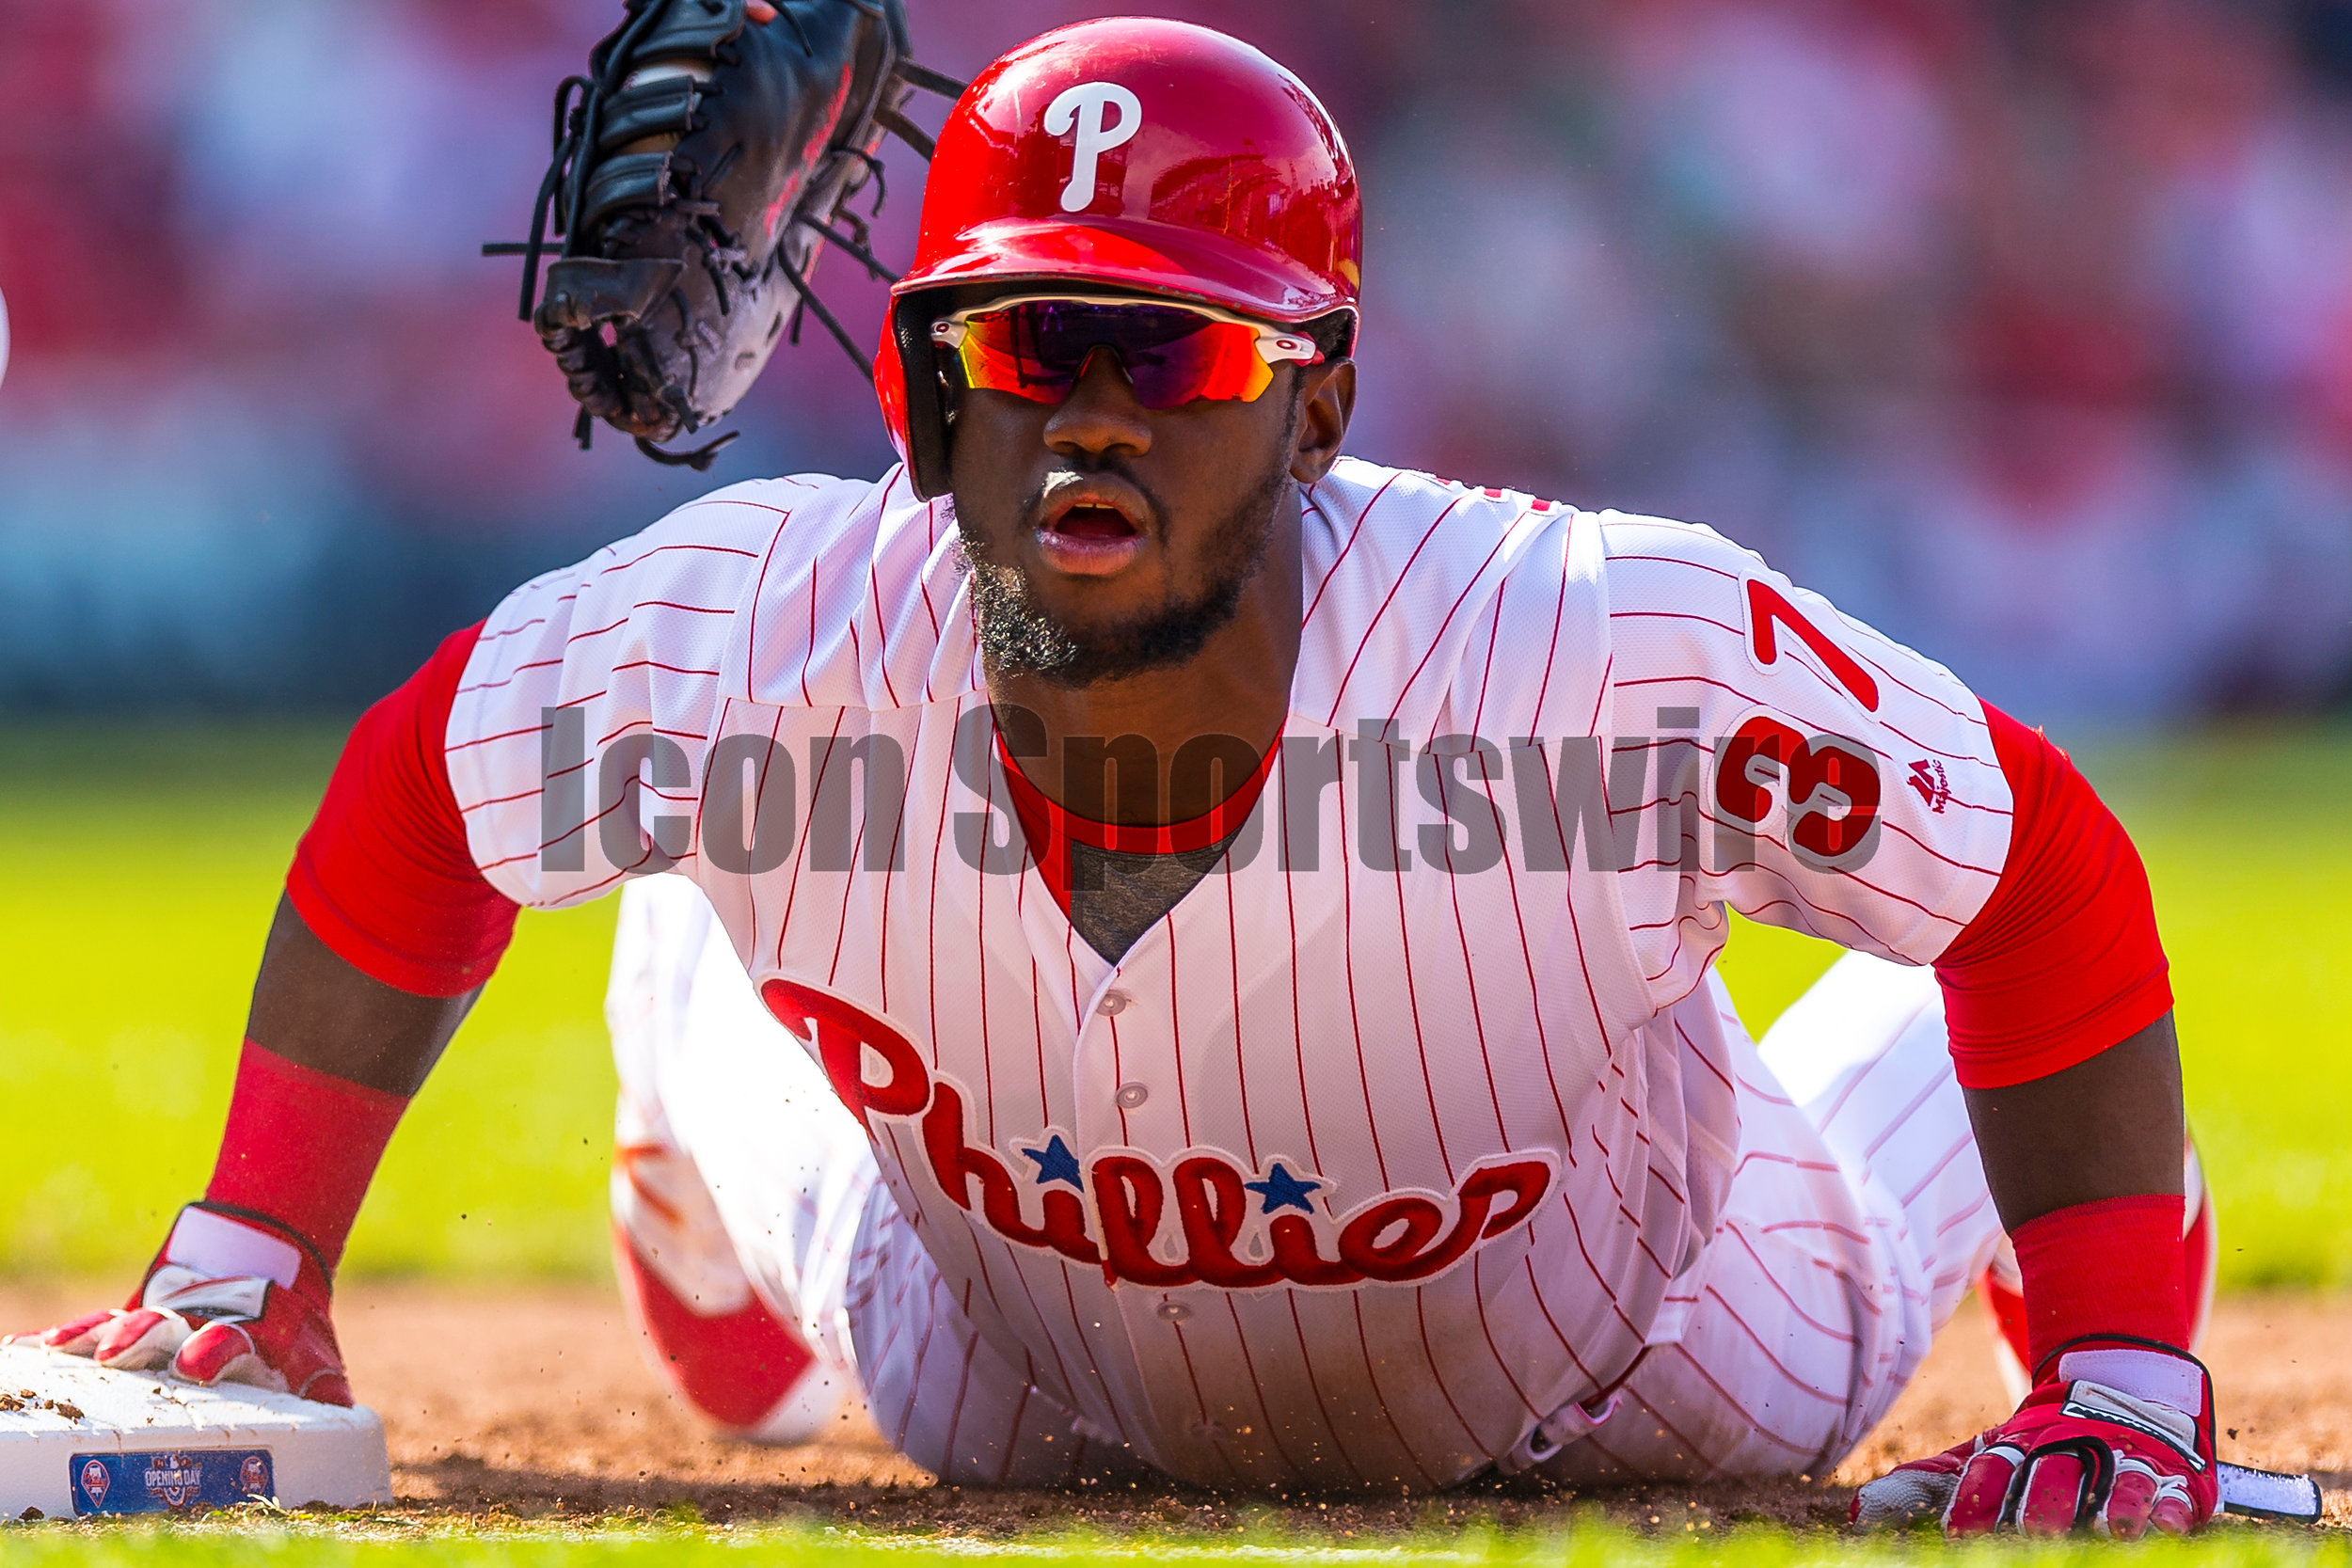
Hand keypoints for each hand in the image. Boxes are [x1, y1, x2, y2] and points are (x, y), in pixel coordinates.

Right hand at [7, 1204, 350, 1405]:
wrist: (270, 1259)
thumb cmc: (290, 1334)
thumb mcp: (316, 1357)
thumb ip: (325, 1388)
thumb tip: (344, 1410)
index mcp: (249, 1337)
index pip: (235, 1340)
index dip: (217, 1349)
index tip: (196, 1362)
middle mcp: (200, 1326)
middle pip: (169, 1329)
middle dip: (145, 1339)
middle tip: (119, 1349)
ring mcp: (165, 1322)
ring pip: (128, 1324)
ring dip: (101, 1335)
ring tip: (73, 1348)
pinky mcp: (134, 1321)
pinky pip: (96, 1327)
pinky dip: (69, 1335)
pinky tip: (37, 1346)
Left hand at [1852, 1339, 2216, 1537]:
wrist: (2118, 1379)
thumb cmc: (2042, 1436)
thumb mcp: (1989, 1451)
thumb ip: (1932, 1482)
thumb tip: (1859, 1515)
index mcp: (2021, 1444)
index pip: (1991, 1470)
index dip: (1976, 1499)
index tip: (1959, 1532)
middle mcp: (2069, 1447)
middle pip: (2053, 1476)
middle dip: (2044, 1504)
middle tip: (2035, 1532)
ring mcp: (2122, 1456)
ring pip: (2117, 1481)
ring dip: (2115, 1505)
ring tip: (2112, 1530)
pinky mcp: (2171, 1472)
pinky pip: (2172, 1490)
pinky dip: (2170, 1507)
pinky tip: (2166, 1524)